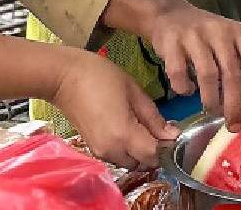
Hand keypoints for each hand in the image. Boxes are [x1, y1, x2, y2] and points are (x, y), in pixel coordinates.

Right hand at [50, 49, 177, 169]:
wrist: (64, 77)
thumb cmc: (101, 77)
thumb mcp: (135, 93)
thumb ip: (154, 118)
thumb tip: (172, 134)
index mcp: (124, 135)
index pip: (154, 155)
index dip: (169, 147)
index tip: (177, 132)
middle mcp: (111, 150)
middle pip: (143, 163)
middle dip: (157, 151)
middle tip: (163, 129)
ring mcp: (100, 151)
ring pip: (131, 162)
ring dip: (142, 152)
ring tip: (148, 128)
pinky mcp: (93, 147)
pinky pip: (118, 156)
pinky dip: (129, 150)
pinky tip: (133, 129)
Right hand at [146, 0, 240, 132]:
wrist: (170, 15)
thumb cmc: (207, 36)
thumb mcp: (231, 44)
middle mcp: (221, 32)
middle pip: (233, 74)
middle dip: (234, 105)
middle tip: (233, 126)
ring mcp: (196, 36)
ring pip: (208, 75)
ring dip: (211, 99)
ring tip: (211, 110)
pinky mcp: (172, 42)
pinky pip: (179, 73)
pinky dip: (184, 88)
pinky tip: (187, 91)